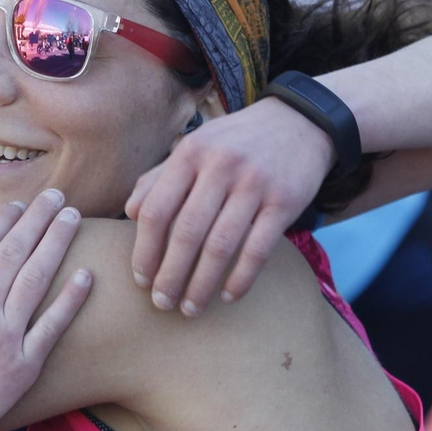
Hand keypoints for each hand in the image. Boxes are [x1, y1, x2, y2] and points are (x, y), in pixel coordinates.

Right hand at [0, 190, 89, 430]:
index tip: (20, 205)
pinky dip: (71, 300)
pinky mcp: (22, 367)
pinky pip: (52, 328)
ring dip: (57, 244)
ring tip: (72, 219)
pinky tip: (86, 276)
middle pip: (15, 252)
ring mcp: (4, 339)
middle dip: (37, 219)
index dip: (4, 221)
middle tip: (56, 196)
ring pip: (37, 280)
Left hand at [125, 96, 333, 315]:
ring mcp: (254, 184)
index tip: (140, 279)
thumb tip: (131, 213)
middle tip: (161, 303)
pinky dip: (240, 279)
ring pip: (220, 246)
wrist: (300, 122)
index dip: (144, 250)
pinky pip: (257, 249)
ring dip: (201, 284)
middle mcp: (220, 166)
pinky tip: (228, 296)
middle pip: (186, 232)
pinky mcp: (284, 202)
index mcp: (190, 153)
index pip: (156, 209)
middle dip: (170, 275)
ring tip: (190, 308)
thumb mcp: (196, 147)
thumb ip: (160, 177)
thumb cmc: (236, 142)